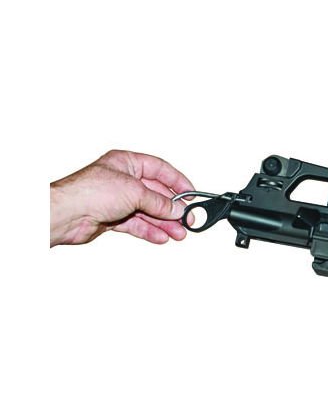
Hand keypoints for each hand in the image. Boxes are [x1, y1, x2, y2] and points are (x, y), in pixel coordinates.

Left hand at [50, 150, 194, 245]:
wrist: (64, 214)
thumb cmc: (89, 192)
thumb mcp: (134, 192)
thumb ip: (158, 202)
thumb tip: (176, 209)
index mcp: (127, 162)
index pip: (160, 169)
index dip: (177, 182)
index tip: (191, 195)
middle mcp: (123, 179)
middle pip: (155, 193)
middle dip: (172, 208)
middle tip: (187, 219)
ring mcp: (117, 199)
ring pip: (147, 211)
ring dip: (164, 222)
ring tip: (179, 233)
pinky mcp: (111, 218)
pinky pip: (136, 224)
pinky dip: (149, 230)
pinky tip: (161, 237)